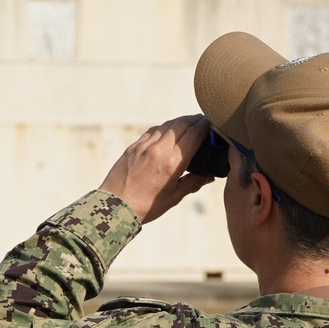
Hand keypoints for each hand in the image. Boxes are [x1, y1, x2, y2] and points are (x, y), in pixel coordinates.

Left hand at [99, 115, 213, 223]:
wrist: (115, 207)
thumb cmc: (146, 206)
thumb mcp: (174, 197)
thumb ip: (193, 182)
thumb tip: (209, 175)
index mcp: (172, 162)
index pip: (195, 133)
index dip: (206, 126)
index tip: (213, 124)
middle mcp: (159, 149)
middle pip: (182, 123)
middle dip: (195, 120)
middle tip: (204, 120)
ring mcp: (144, 146)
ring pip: (167, 125)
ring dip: (180, 122)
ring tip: (189, 124)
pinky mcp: (133, 146)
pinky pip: (152, 131)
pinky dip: (164, 128)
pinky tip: (168, 132)